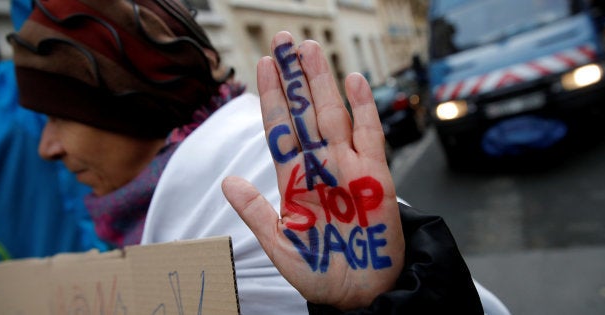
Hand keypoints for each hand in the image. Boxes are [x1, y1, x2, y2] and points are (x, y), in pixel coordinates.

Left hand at [222, 31, 403, 309]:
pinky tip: (353, 80)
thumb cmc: (319, 271)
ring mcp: (349, 168)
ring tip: (309, 50)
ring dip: (321, 83)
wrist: (359, 292)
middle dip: (293, 78)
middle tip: (284, 41)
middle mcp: (320, 167)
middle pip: (304, 113)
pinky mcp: (376, 177)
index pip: (279, 129)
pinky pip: (370, 136)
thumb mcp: (279, 245)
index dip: (271, 98)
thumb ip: (256, 213)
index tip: (263, 65)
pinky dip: (364, 108)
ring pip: (333, 115)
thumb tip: (228, 180)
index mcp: (294, 181)